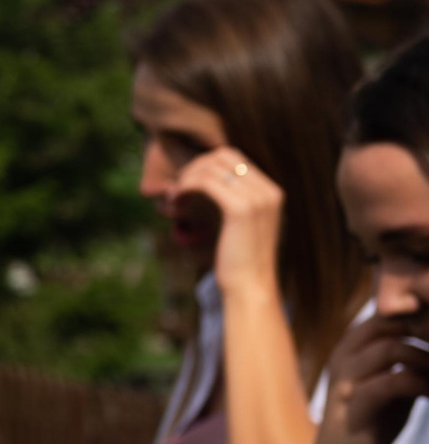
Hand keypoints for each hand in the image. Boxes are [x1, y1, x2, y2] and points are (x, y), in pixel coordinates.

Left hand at [175, 147, 285, 303]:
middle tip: (178, 190)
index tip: (187, 185)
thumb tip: (192, 182)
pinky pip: (206, 182)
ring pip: (212, 167)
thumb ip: (227, 200)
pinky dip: (186, 187)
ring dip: (186, 179)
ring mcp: (258, 198)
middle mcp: (269, 191)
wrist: (250, 287)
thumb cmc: (238, 260)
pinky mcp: (241, 209)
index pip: (234, 159)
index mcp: (271, 192)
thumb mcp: (236, 224)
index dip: (205, 166)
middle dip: (195, 167)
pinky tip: (176, 204)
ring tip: (174, 200)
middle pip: (223, 156)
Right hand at [314, 314, 428, 443]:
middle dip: (423, 330)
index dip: (417, 316)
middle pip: (387, 323)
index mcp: (350, 348)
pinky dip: (420, 383)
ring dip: (426, 358)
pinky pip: (393, 383)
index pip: (384, 314)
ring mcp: (346, 382)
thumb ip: (404, 358)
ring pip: (390, 349)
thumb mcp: (388, 380)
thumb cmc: (373, 419)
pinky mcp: (355, 408)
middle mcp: (343, 358)